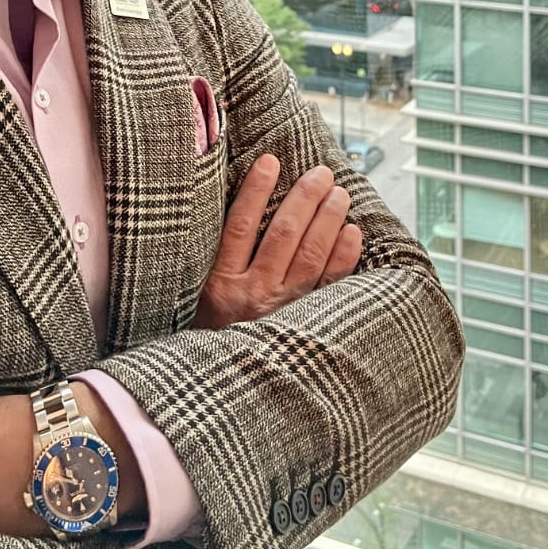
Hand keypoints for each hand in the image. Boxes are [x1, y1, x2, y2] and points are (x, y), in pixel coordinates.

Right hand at [192, 156, 361, 329]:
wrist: (224, 387)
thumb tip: (237, 206)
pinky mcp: (306, 323)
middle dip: (305, 198)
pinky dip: (343, 257)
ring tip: (339, 193)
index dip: (256, 191)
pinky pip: (330, 285)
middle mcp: (252, 295)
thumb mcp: (196, 296)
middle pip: (283, 235)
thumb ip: (212, 257)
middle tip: (321, 173)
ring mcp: (283, 310)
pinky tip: (352, 232)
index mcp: (219, 284)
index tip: (270, 160)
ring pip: (310, 255)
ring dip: (328, 219)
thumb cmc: (209, 332)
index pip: (240, 225)